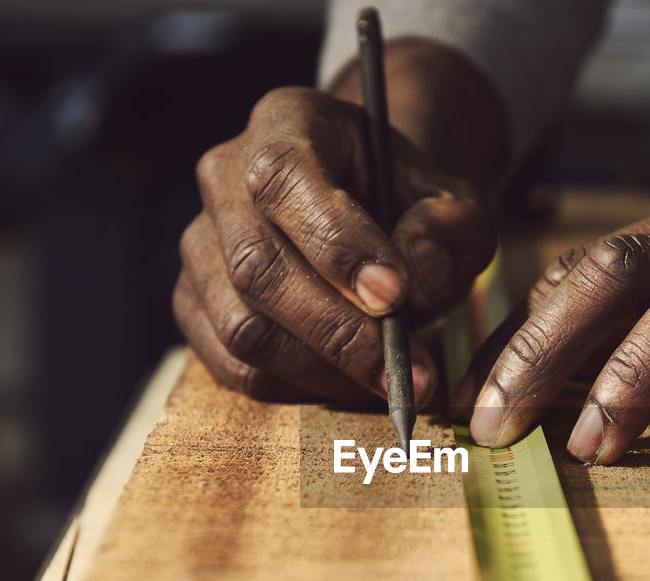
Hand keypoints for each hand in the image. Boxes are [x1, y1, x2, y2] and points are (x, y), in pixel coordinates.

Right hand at [175, 86, 495, 402]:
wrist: (372, 221)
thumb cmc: (409, 208)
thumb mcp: (454, 205)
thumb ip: (451, 231)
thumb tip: (416, 277)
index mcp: (287, 123)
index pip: (287, 179)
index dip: (337, 243)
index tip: (395, 296)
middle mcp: (224, 176)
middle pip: (257, 266)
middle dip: (339, 330)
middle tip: (407, 370)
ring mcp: (201, 244)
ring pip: (242, 326)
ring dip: (323, 370)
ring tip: (390, 382)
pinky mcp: (195, 305)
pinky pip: (233, 366)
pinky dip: (297, 389)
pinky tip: (350, 385)